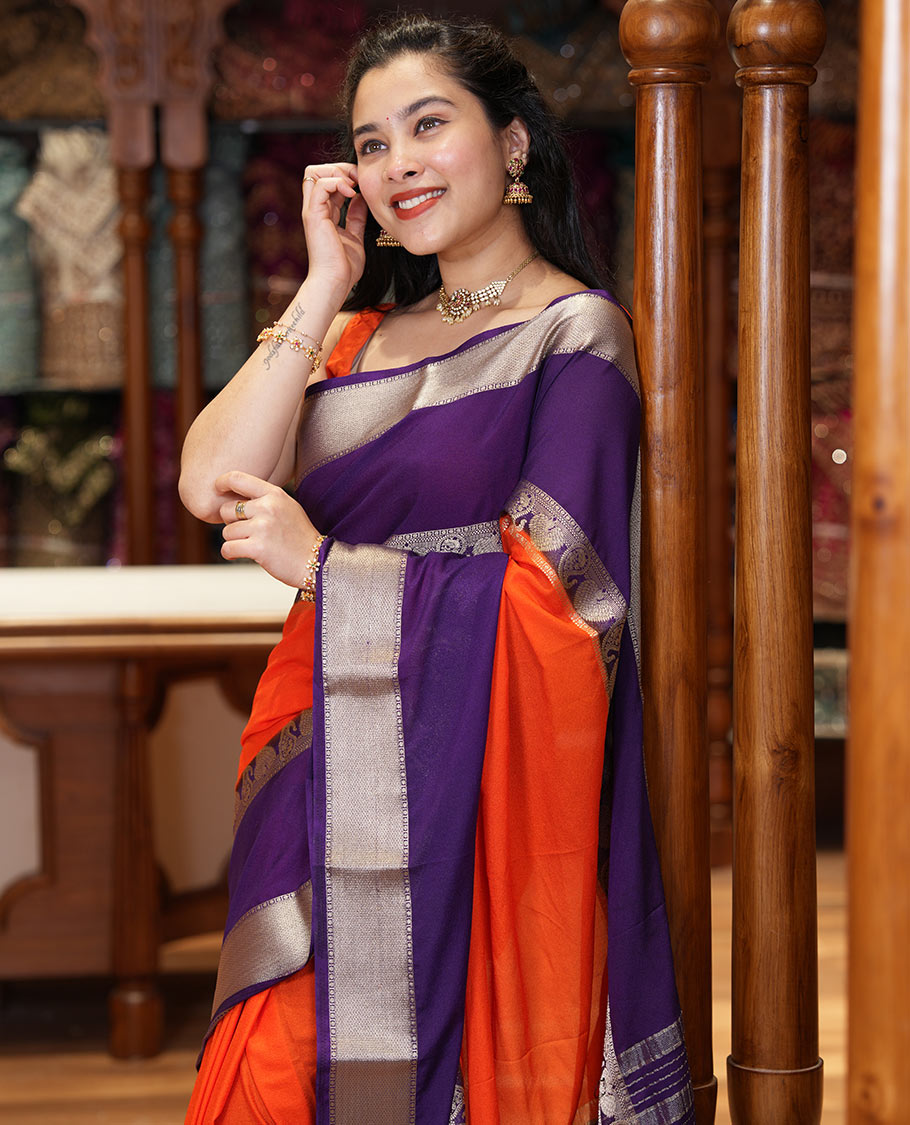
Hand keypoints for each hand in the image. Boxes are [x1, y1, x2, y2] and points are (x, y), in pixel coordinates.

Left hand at [217, 470, 320, 588]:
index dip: (222, 482)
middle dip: (231, 522)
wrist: (318, 562)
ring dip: (234, 541)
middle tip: (247, 532)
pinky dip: (230, 553)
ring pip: (227, 532)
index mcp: (275, 494)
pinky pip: (227, 548)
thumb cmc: (299, 537)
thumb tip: (232, 494)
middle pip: (226, 509)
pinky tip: (239, 554)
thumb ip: (264, 499)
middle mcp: (268, 507)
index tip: (218, 488)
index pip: (238, 479)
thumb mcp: (287, 507)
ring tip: (252, 545)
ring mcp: (263, 527)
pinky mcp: (258, 548)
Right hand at [301, 163, 367, 297]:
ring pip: (314, 172)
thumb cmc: (344, 267)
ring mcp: (312, 211)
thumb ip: (356, 217)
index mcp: (323, 214)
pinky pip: (321, 184)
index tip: (362, 184)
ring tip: (354, 185)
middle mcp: (315, 209)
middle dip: (339, 168)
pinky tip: (351, 193)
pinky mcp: (313, 215)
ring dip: (337, 172)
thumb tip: (361, 199)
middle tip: (358, 180)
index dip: (344, 176)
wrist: (335, 283)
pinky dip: (337, 182)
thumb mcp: (355, 236)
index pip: (327, 181)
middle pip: (316, 171)